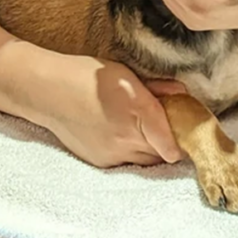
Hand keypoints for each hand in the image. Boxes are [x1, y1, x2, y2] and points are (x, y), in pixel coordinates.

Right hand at [27, 47, 185, 167]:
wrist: (49, 92)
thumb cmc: (88, 77)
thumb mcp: (127, 74)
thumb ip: (157, 87)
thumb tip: (181, 92)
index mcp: (138, 111)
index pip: (173, 145)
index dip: (184, 140)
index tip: (188, 131)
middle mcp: (127, 139)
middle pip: (162, 156)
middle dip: (171, 144)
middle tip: (171, 128)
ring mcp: (112, 155)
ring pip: (145, 162)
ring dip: (152, 150)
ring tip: (146, 131)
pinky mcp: (100, 162)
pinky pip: (127, 163)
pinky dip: (132, 152)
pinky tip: (124, 135)